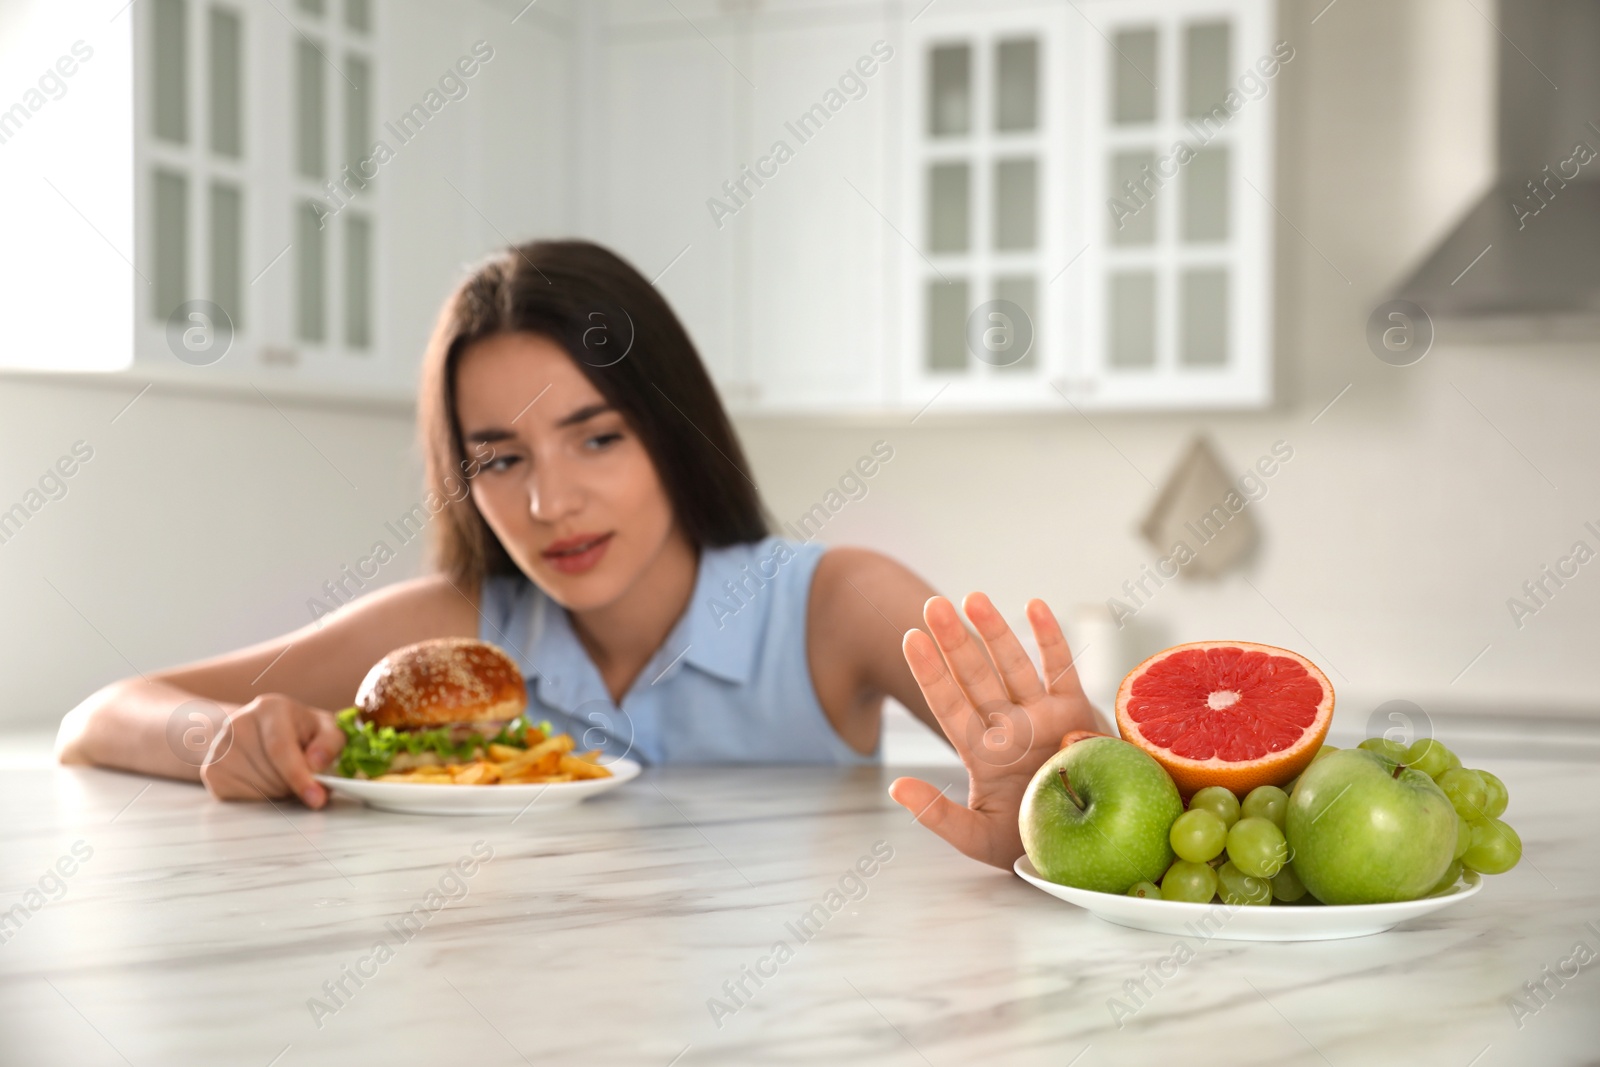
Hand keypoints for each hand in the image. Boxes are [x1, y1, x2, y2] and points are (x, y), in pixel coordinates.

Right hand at [199, 695, 344, 808]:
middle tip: (307, 781)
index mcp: (270, 708)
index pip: (280, 748)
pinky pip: (242, 798)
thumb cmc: (300, 731)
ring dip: (280, 793)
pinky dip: (261, 798)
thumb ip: (330, 743)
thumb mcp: (324, 729)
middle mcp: (238, 722)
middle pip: (271, 773)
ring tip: (284, 775)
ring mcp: (219, 747)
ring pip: (257, 789)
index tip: (316, 799)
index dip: (300, 776)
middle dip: (295, 786)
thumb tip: (316, 764)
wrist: (260, 731)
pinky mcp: (211, 771)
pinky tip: (266, 780)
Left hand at [888, 593, 1109, 869]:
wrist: (1087, 850)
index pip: (949, 705)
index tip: (910, 638)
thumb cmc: (1027, 845)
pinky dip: (1050, 637)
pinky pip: (1061, 670)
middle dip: (954, 641)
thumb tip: (896, 787)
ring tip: (972, 597)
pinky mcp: (1077, 714)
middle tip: (933, 604)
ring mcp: (1042, 716)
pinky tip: (1035, 605)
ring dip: (995, 631)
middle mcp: (1009, 727)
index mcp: (982, 753)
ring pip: (1013, 665)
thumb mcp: (978, 838)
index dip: (930, 672)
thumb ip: (938, 816)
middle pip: (975, 676)